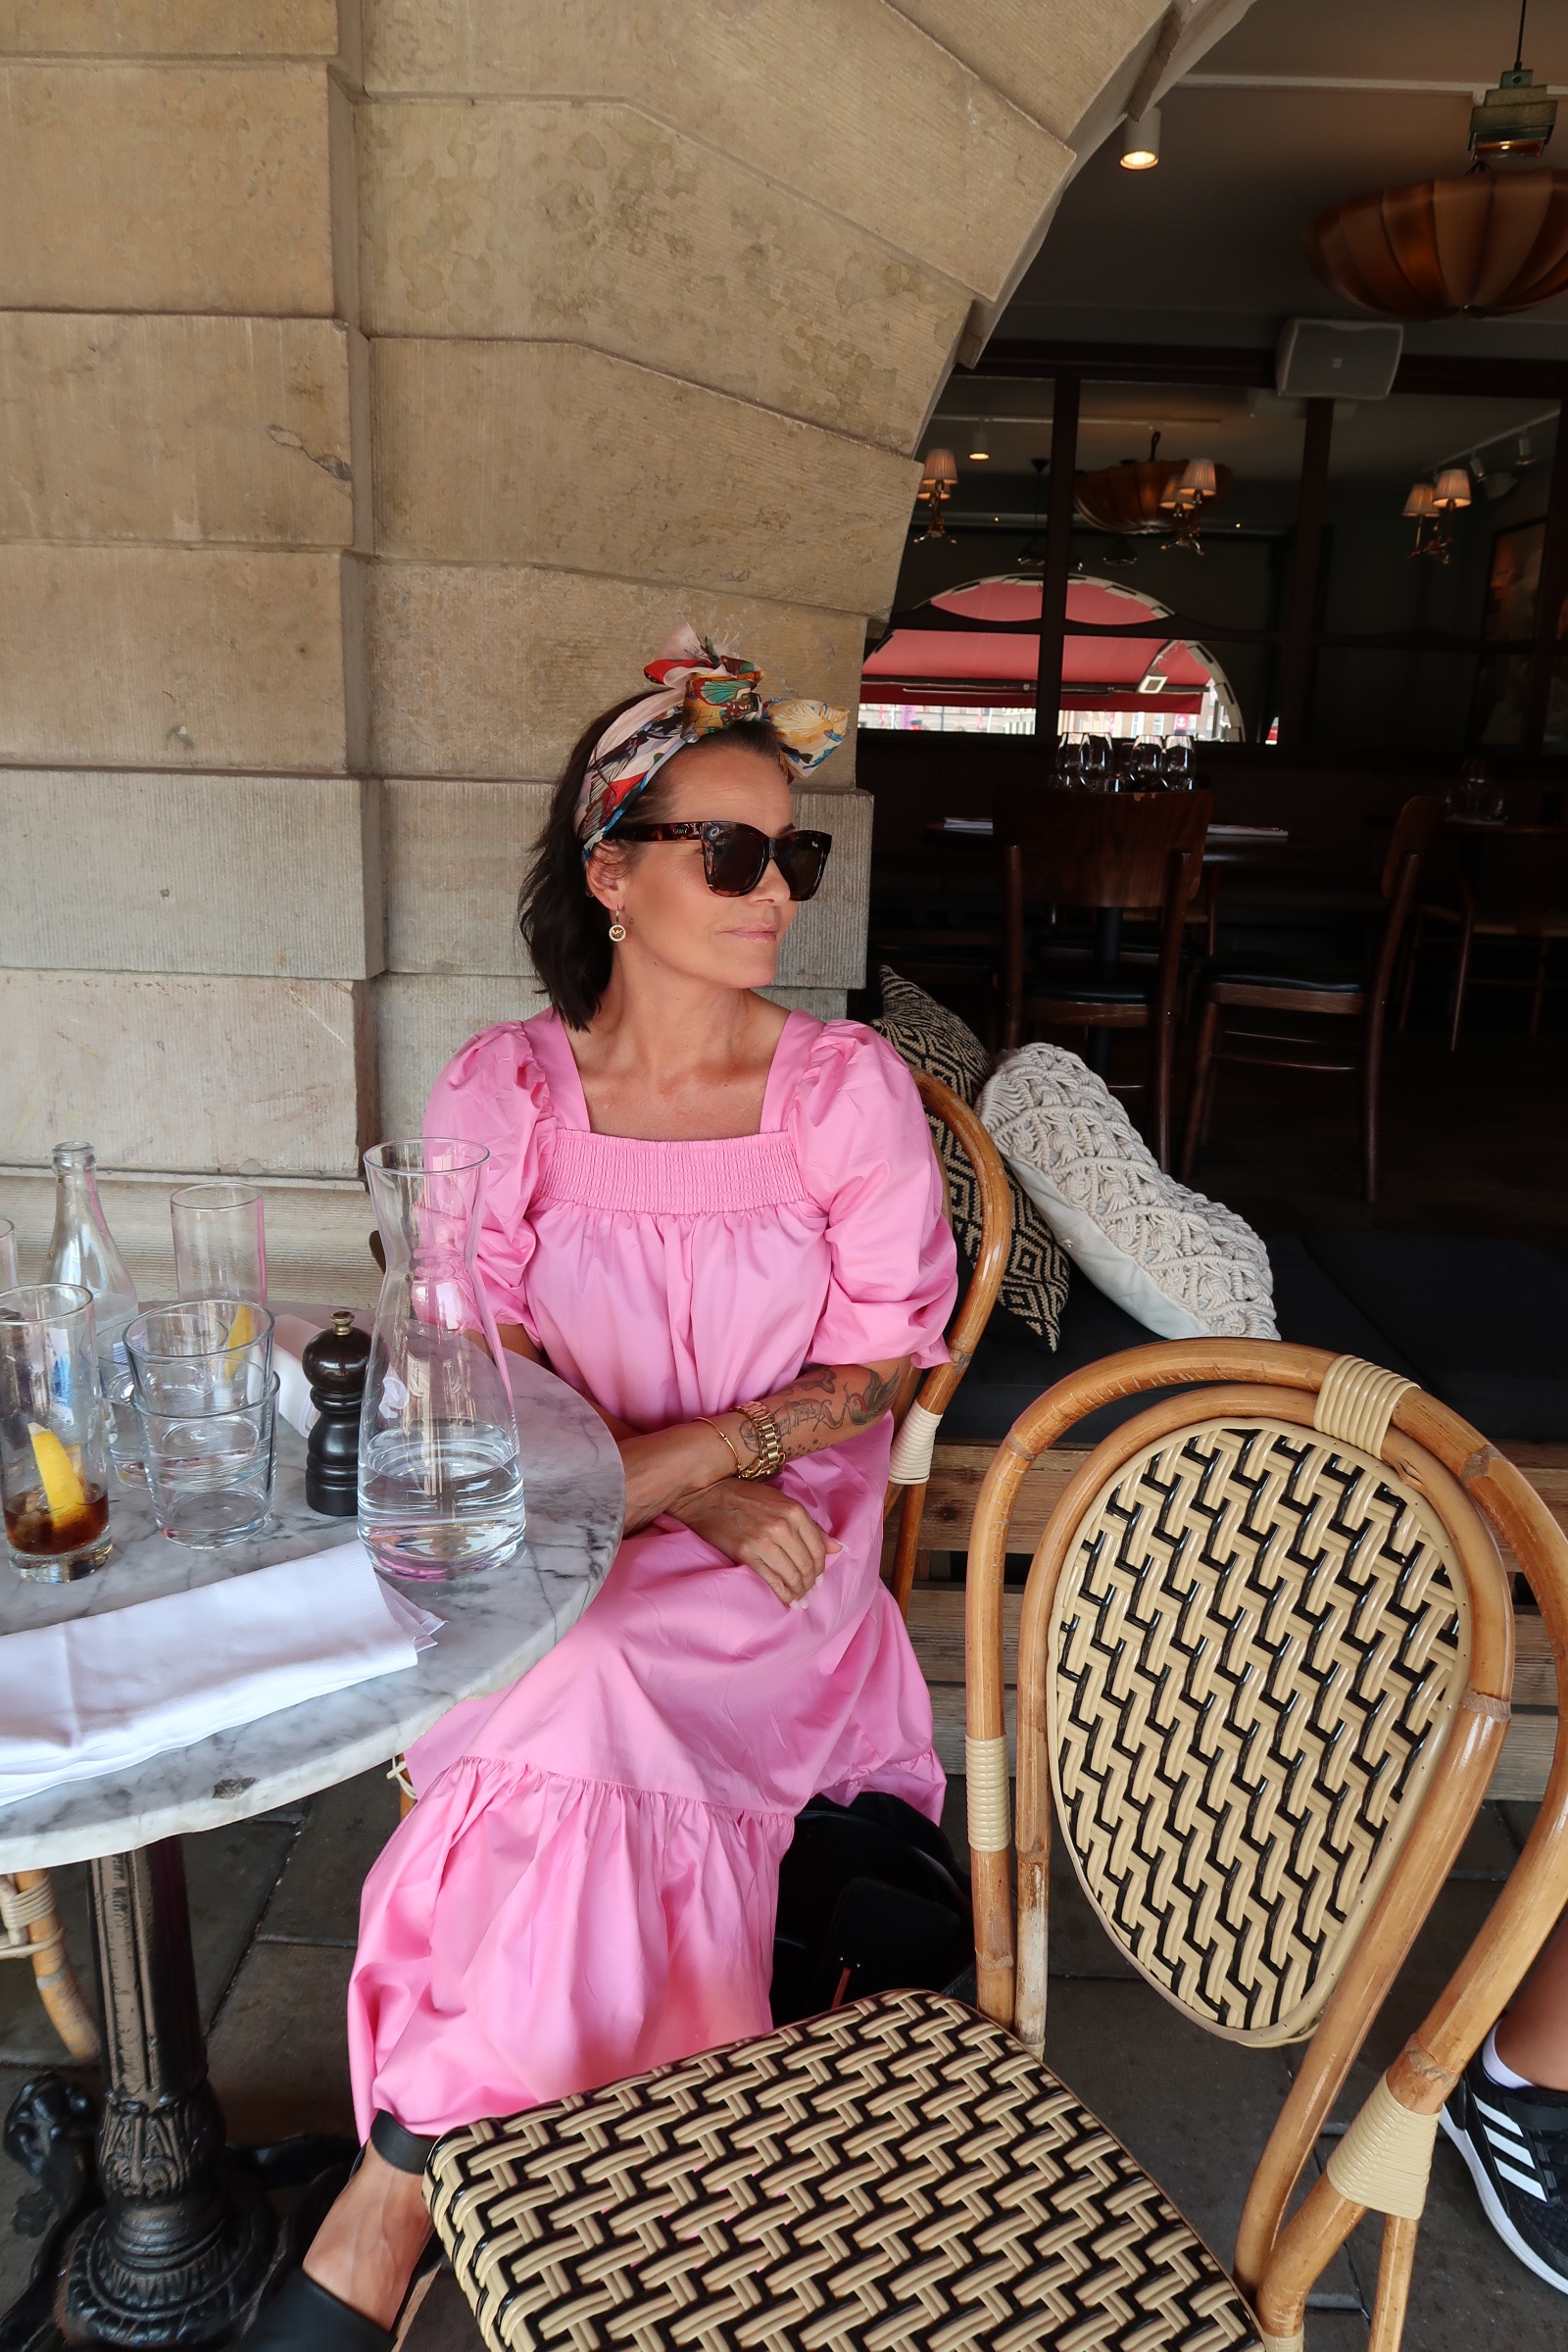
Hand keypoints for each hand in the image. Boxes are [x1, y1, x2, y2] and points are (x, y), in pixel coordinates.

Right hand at [674, 1481, 841, 1607]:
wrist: (706, 1495)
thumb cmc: (744, 1496)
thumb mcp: (781, 1502)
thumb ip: (810, 1526)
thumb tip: (837, 1548)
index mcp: (794, 1511)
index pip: (818, 1548)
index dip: (821, 1567)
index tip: (819, 1577)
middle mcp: (782, 1526)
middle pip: (806, 1565)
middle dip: (810, 1582)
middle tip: (809, 1592)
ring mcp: (763, 1541)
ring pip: (791, 1575)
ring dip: (799, 1591)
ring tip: (800, 1599)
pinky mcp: (745, 1554)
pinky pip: (771, 1581)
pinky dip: (783, 1594)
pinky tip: (787, 1600)